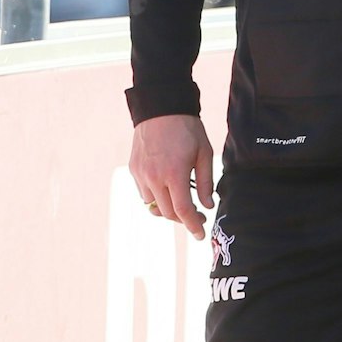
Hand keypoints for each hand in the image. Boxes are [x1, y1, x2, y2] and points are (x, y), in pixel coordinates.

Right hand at [131, 114, 215, 239]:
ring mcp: (141, 174)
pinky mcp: (134, 169)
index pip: (183, 211)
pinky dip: (156, 196)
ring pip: (153, 205)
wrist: (160, 107)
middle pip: (168, 212)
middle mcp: (154, 177)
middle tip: (197, 217)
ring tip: (181, 200)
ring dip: (168, 208)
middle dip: (183, 219)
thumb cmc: (186, 128)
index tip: (200, 234)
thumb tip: (207, 205)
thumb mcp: (204, 152)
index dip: (193, 226)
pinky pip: (144, 192)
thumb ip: (205, 182)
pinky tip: (167, 187)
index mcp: (174, 173)